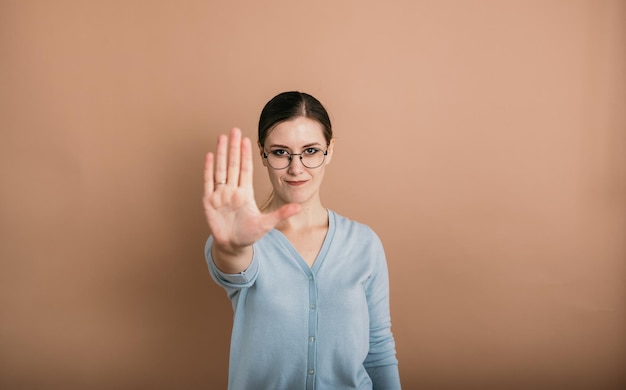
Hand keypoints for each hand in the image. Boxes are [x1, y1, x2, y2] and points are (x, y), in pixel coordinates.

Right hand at [203, 128, 300, 256]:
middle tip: (234, 129)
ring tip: (222, 137)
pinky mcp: (209, 202)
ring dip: (221, 153)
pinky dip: (209, 169)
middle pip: (233, 164)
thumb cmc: (249, 234)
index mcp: (245, 193)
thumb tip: (299, 207)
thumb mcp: (267, 224)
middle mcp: (233, 190)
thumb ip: (282, 214)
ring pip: (220, 169)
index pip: (246, 169)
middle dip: (234, 147)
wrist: (232, 246)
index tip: (248, 140)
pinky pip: (209, 182)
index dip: (246, 155)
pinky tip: (210, 156)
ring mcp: (220, 195)